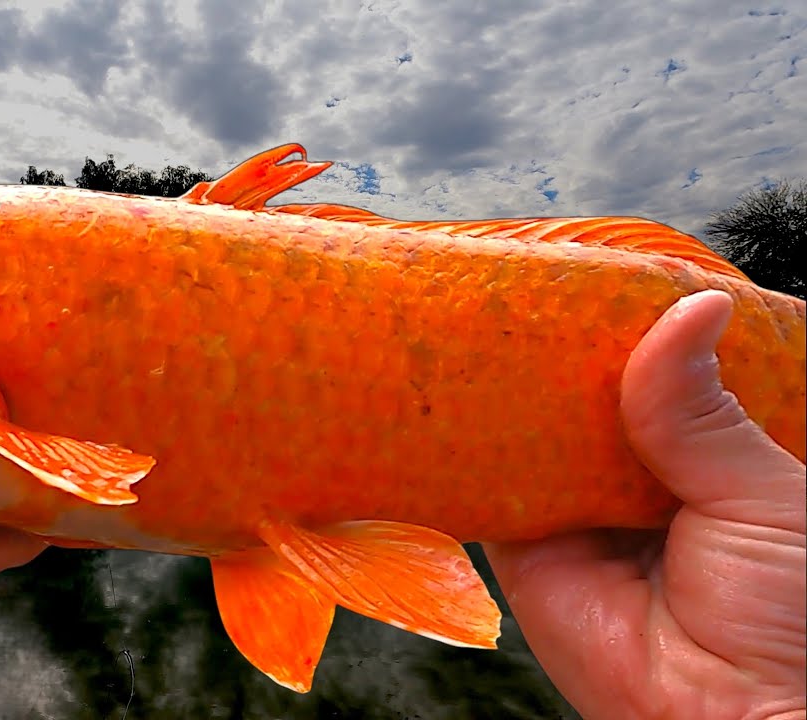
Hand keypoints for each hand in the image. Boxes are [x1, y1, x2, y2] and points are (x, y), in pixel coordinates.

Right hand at [485, 290, 805, 718]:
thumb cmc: (789, 615)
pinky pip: (486, 485)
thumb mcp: (765, 492)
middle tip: (527, 281)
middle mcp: (638, 474)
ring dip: (507, 387)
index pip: (663, 372)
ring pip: (531, 430)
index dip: (633, 325)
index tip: (601, 272)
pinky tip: (449, 389)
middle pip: (588, 394)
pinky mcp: (525, 543)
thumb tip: (689, 311)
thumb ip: (703, 410)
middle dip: (559, 349)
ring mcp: (576, 506)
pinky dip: (465, 445)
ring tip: (479, 316)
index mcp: (711, 454)